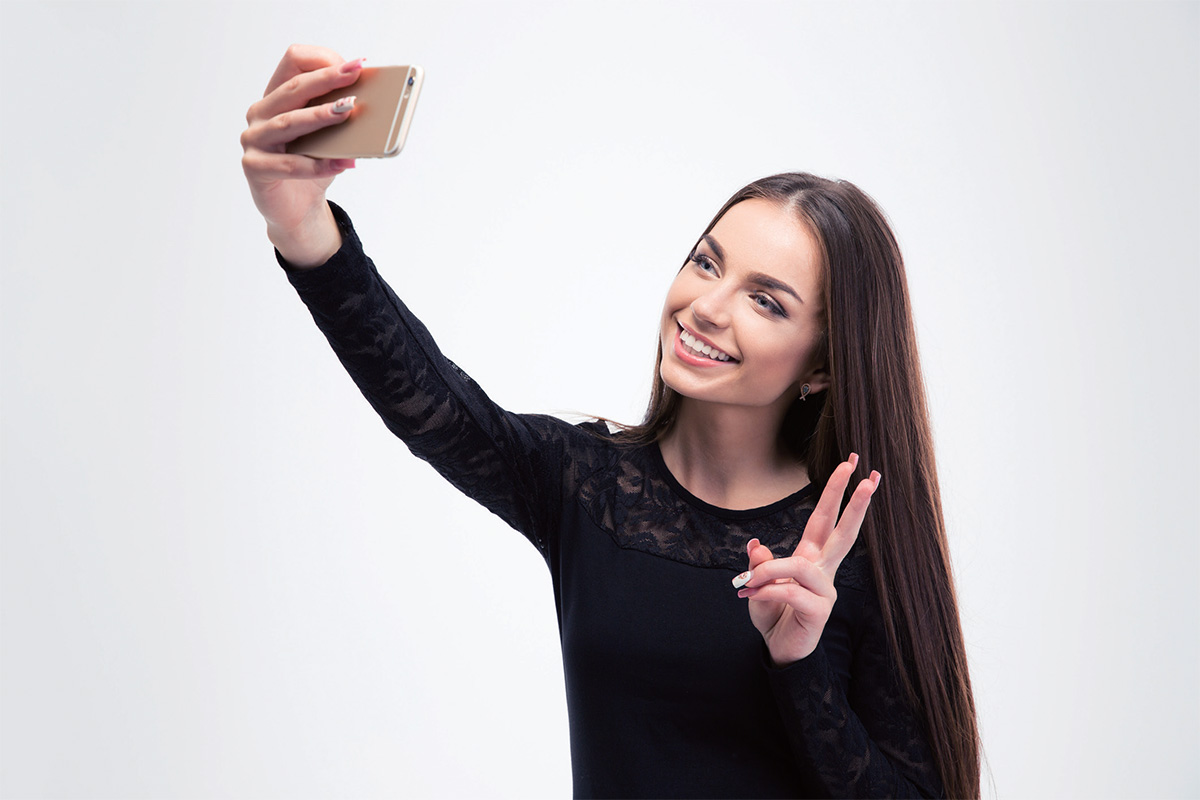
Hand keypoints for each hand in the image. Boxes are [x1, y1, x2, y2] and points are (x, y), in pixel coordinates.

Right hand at [240, 44, 363, 264]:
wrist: (296, 208)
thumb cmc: (312, 164)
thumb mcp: (329, 136)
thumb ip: (338, 115)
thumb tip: (367, 102)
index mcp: (278, 96)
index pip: (293, 62)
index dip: (323, 59)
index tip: (355, 64)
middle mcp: (260, 113)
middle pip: (294, 88)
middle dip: (327, 79)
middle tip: (355, 74)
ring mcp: (253, 139)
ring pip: (289, 121)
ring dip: (321, 115)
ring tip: (348, 111)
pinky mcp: (254, 167)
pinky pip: (289, 164)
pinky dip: (318, 165)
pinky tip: (344, 164)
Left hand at [734, 453, 880, 665]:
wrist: (779, 649)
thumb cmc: (772, 614)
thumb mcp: (757, 584)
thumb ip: (759, 564)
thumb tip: (756, 544)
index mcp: (811, 557)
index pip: (825, 518)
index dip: (836, 491)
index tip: (852, 464)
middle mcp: (823, 570)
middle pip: (843, 532)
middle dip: (855, 503)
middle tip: (868, 476)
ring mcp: (825, 591)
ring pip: (800, 567)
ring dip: (770, 570)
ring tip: (749, 581)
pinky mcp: (818, 611)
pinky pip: (790, 592)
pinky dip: (767, 591)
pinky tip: (751, 594)